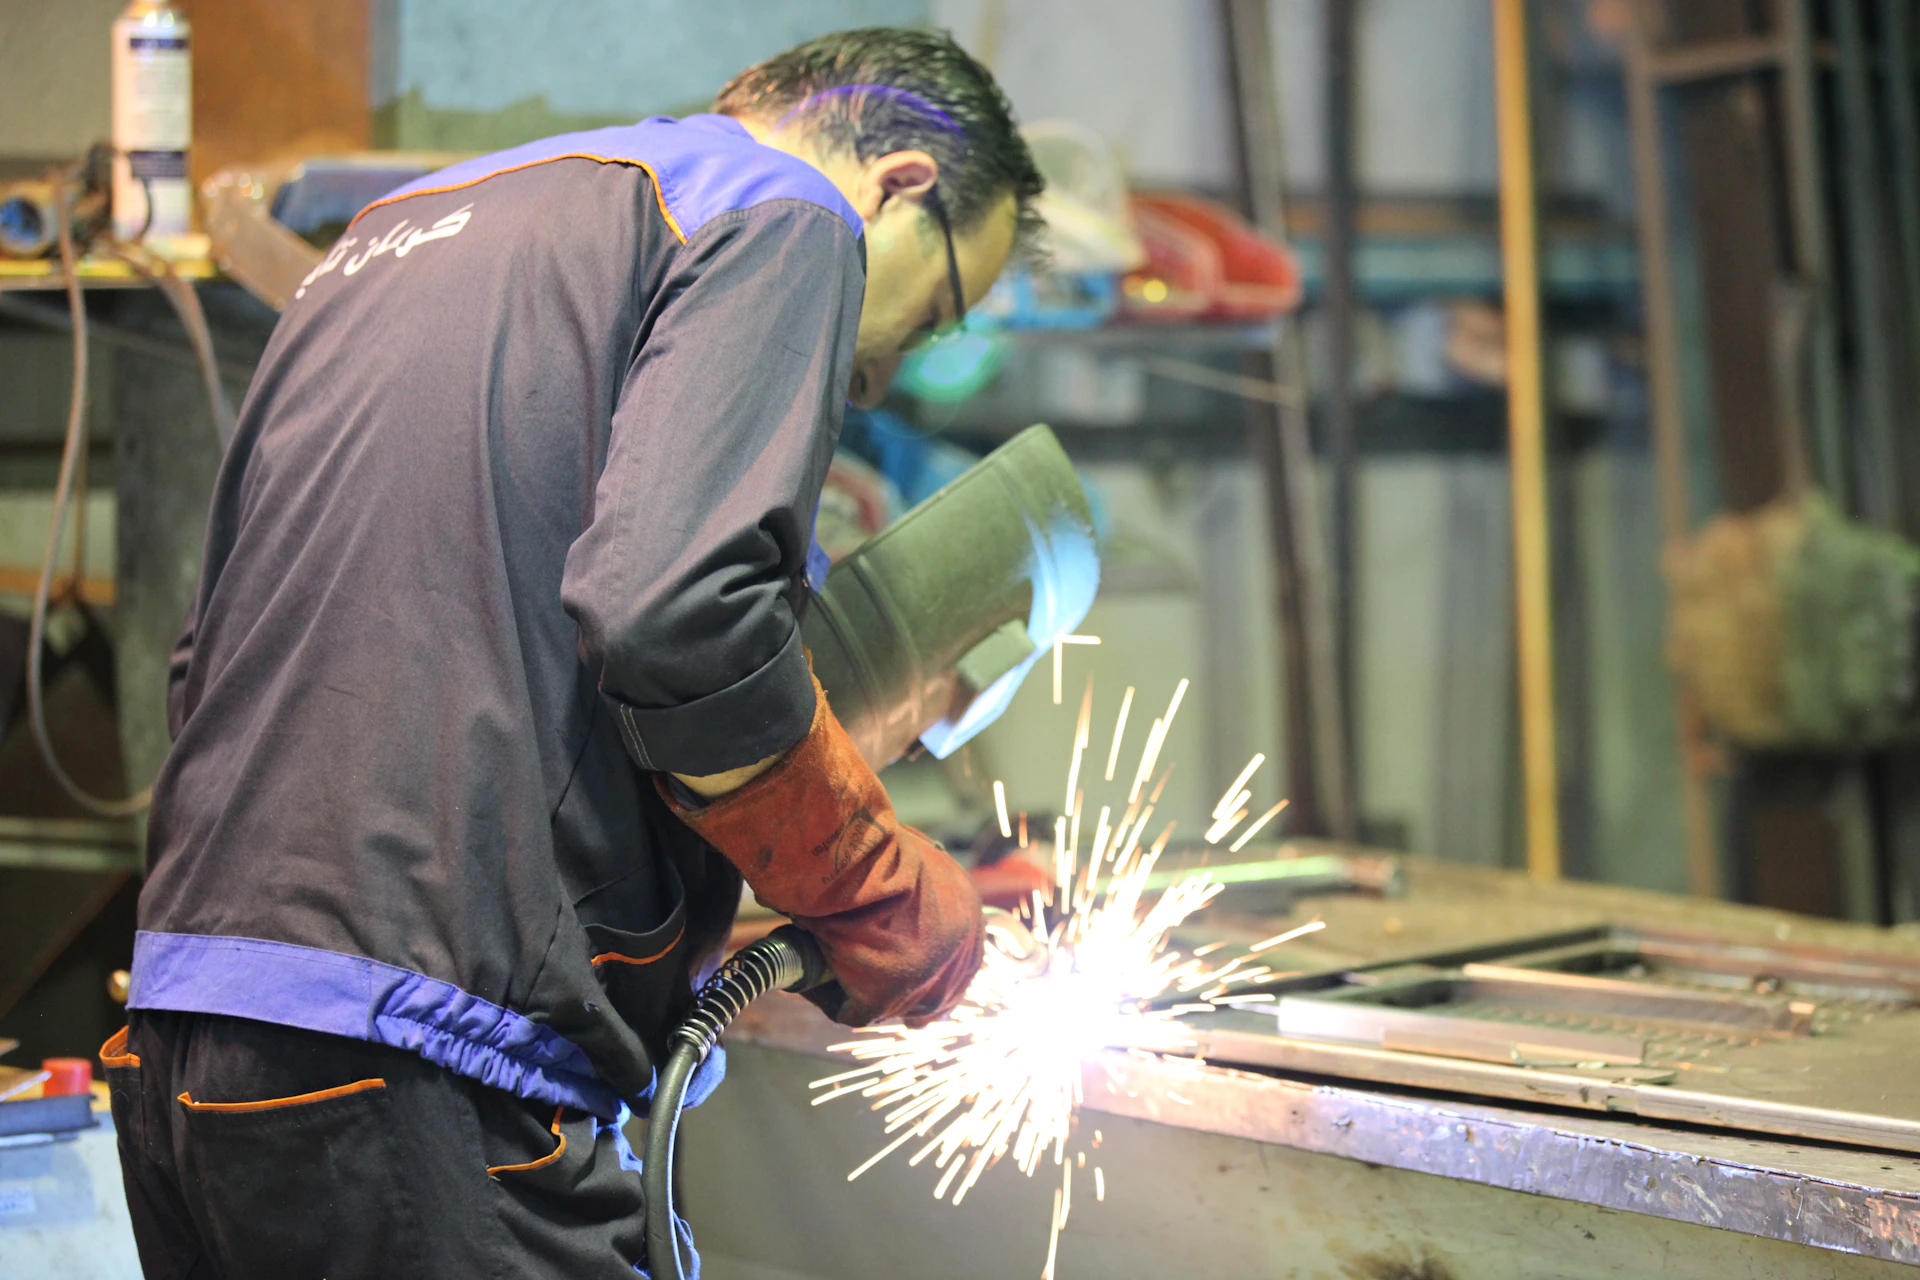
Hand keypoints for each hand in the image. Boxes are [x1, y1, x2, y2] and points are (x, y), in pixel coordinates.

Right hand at [657, 677, 983, 1025]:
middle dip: (898, 991)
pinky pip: (851, 1010)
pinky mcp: (886, 999)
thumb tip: (901, 896)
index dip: (926, 970)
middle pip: (934, 998)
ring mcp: (925, 981)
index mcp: (970, 920)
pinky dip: (829, 994)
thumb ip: (921, 889)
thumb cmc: (872, 845)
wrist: (852, 855)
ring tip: (831, 957)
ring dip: (858, 987)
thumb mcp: (916, 859)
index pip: (958, 965)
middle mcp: (960, 955)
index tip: (898, 970)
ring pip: (889, 1005)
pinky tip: (816, 969)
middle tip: (860, 976)